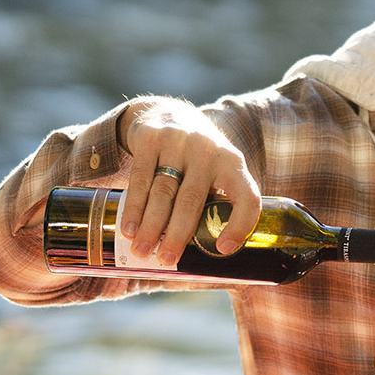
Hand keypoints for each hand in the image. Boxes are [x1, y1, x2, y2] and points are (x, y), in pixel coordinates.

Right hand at [115, 98, 261, 268]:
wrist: (170, 114)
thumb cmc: (199, 159)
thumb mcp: (218, 171)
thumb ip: (215, 203)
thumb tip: (203, 260)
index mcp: (233, 163)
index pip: (246, 196)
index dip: (239, 224)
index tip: (222, 249)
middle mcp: (208, 150)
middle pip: (192, 199)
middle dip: (178, 233)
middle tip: (166, 259)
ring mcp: (178, 142)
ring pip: (163, 190)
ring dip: (151, 224)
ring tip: (143, 250)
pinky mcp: (151, 138)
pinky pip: (140, 177)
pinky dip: (134, 206)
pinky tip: (129, 228)